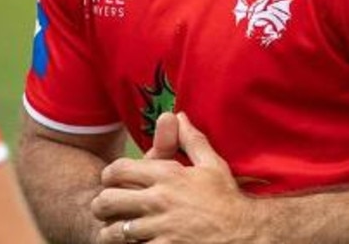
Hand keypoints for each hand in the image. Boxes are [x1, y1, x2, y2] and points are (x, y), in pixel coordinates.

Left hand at [91, 112, 255, 242]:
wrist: (247, 235)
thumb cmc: (228, 200)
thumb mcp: (212, 165)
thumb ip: (191, 140)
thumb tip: (179, 116)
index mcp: (167, 176)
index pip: (119, 170)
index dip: (108, 176)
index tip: (108, 182)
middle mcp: (160, 200)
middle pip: (109, 200)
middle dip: (100, 206)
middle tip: (101, 209)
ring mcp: (162, 228)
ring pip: (116, 230)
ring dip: (111, 232)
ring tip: (110, 232)